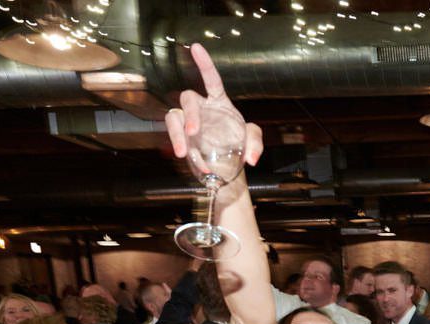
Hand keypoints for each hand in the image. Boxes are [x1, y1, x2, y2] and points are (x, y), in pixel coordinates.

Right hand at [164, 44, 263, 168]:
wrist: (229, 169)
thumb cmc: (239, 146)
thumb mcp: (253, 141)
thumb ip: (256, 143)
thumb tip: (253, 159)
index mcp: (218, 102)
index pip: (211, 79)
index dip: (204, 64)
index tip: (196, 47)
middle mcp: (201, 109)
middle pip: (187, 99)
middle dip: (189, 114)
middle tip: (193, 131)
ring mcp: (188, 124)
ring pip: (173, 118)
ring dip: (176, 134)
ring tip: (184, 153)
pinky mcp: (182, 140)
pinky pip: (177, 140)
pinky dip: (187, 153)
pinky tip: (201, 165)